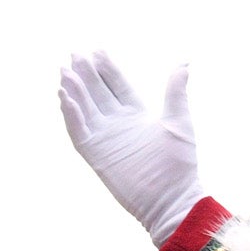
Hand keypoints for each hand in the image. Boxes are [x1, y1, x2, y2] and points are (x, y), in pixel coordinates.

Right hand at [56, 51, 203, 239]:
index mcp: (137, 114)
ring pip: (85, 109)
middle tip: (74, 54)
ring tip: (65, 72)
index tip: (97, 50)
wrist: (172, 200)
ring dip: (75, 91)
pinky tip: (64, 97)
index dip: (107, 68)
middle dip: (86, 74)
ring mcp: (105, 139)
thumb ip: (175, 92)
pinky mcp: (96, 155)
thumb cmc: (180, 165)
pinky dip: (71, 116)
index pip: (118, 85)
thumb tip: (185, 63)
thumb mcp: (179, 122)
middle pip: (97, 93)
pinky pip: (79, 132)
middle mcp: (118, 124)